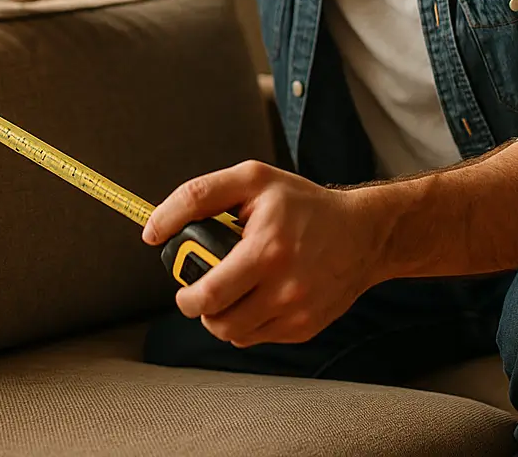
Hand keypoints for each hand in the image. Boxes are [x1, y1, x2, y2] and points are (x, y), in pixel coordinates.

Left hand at [142, 160, 386, 347]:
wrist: (362, 232)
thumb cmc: (303, 203)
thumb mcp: (250, 180)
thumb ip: (197, 196)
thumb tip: (154, 229)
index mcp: (266, 250)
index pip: (208, 293)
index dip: (184, 293)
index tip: (181, 280)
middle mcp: (283, 288)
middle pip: (217, 320)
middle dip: (198, 305)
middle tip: (200, 287)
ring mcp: (296, 312)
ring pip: (234, 334)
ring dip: (221, 315)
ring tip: (228, 288)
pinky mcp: (304, 328)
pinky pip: (257, 338)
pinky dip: (247, 321)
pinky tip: (256, 294)